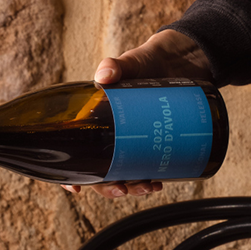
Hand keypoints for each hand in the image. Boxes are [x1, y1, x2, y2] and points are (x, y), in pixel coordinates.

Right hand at [64, 29, 213, 198]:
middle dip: (109, 187)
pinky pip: (146, 167)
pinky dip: (150, 178)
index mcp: (92, 121)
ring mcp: (131, 142)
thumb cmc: (147, 61)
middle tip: (124, 189)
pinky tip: (159, 182)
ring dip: (133, 187)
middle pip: (100, 171)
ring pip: (124, 173)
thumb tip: (105, 74)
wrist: (180, 60)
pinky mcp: (151, 143)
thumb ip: (116, 65)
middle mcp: (108, 136)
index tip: (76, 189)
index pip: (74, 152)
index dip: (70, 175)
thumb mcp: (130, 62)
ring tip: (149, 186)